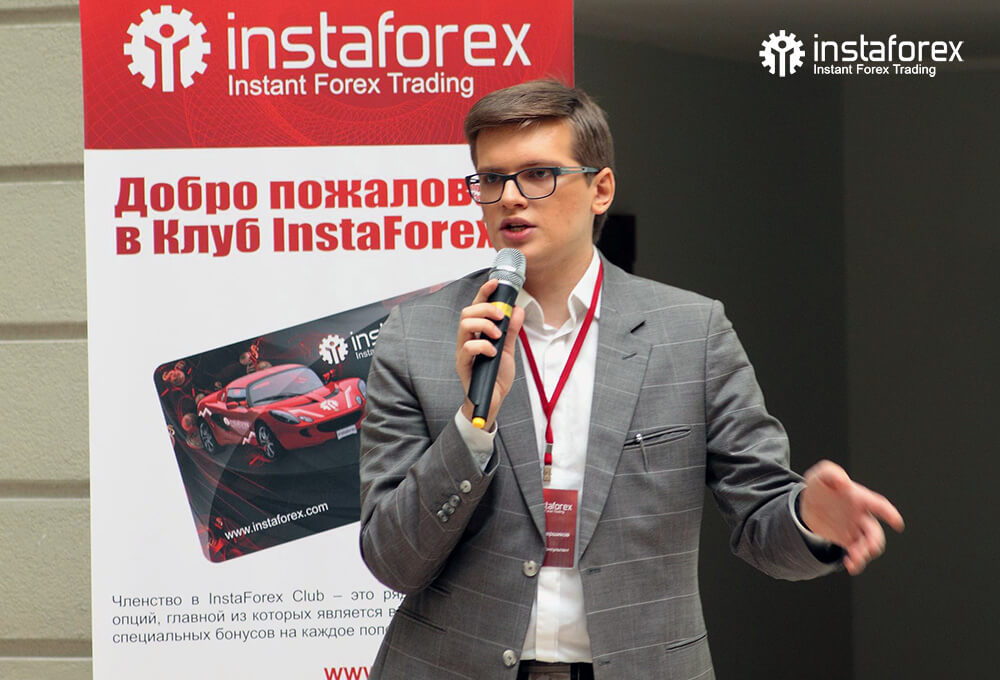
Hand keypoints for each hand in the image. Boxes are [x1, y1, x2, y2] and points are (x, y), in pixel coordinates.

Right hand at [455, 278, 524, 429]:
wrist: (492, 402)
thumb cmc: (496, 377)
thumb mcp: (507, 350)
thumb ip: (511, 331)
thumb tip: (518, 310)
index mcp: (476, 334)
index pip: (476, 308)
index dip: (484, 293)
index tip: (496, 282)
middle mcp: (467, 340)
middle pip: (466, 312)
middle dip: (486, 309)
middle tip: (502, 317)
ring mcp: (463, 353)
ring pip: (464, 326)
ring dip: (484, 325)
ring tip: (498, 335)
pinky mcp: (463, 366)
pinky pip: (467, 348)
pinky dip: (483, 346)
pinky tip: (493, 353)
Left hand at [799, 460, 904, 574]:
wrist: (807, 504)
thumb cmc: (819, 486)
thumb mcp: (820, 476)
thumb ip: (831, 473)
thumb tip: (844, 482)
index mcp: (860, 498)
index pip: (878, 504)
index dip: (889, 513)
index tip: (897, 523)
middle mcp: (862, 515)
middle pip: (875, 531)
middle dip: (875, 541)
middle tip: (869, 548)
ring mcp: (856, 529)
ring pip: (868, 545)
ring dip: (865, 553)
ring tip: (854, 558)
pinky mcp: (847, 540)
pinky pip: (856, 553)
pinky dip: (856, 561)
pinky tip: (850, 565)